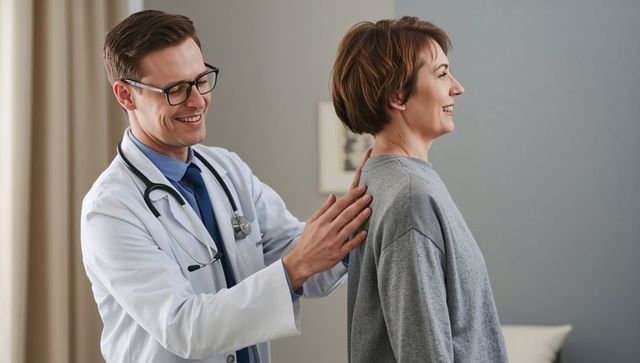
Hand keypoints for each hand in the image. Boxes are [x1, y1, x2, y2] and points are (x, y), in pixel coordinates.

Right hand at [283, 148, 372, 289]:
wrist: (302, 261)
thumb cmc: (308, 240)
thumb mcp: (311, 222)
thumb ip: (324, 209)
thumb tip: (333, 195)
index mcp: (322, 221)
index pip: (339, 205)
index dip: (351, 196)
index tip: (361, 189)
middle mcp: (328, 230)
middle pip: (346, 214)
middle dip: (359, 204)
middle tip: (369, 196)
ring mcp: (333, 242)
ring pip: (350, 228)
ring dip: (361, 218)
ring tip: (369, 210)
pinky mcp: (337, 254)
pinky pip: (350, 244)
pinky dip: (358, 238)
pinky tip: (366, 232)